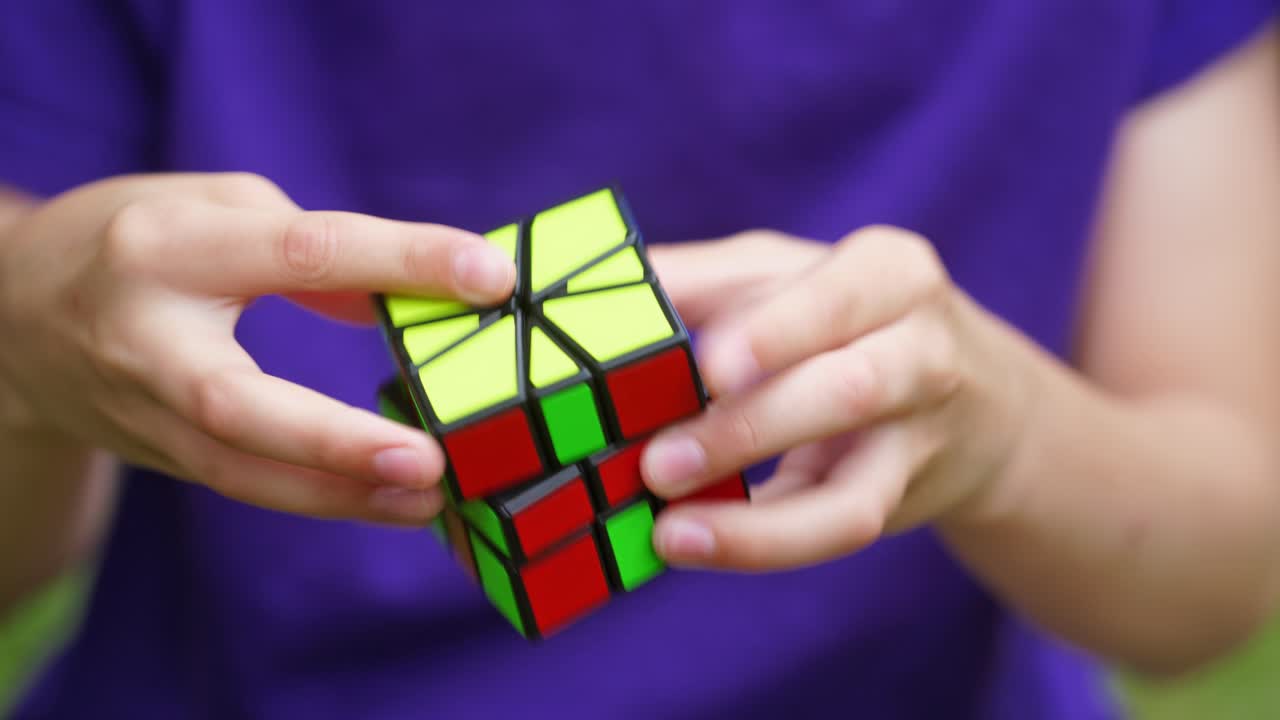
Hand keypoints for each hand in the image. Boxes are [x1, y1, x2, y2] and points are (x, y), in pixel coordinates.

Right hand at [0, 173, 515, 523]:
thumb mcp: (217, 209)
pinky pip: (245, 484)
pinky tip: (393, 503)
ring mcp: (143, 411)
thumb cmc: (135, 241)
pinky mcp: (157, 455)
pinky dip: (322, 498)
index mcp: (166, 248)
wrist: (12, 316)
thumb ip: (311, 251)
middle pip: (235, 404)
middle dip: (335, 440)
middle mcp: (145, 338)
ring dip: (341, 494)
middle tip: (429, 459)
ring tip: (432, 497)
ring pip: (240, 472)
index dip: (400, 261)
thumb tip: (409, 299)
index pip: (299, 252)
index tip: (489, 279)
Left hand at [644, 228, 1034, 569]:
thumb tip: (591, 288)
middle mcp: (922, 351)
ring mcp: (918, 440)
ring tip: (667, 527)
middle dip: (749, 429)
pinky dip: (762, 545)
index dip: (774, 332)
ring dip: (754, 518)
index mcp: (887, 272)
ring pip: (851, 493)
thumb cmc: (845, 320)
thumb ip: (701, 279)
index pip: (836, 294)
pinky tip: (693, 544)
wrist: (975, 401)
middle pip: (848, 391)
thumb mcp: (787, 276)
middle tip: (655, 462)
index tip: (707, 365)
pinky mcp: (898, 500)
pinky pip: (836, 535)